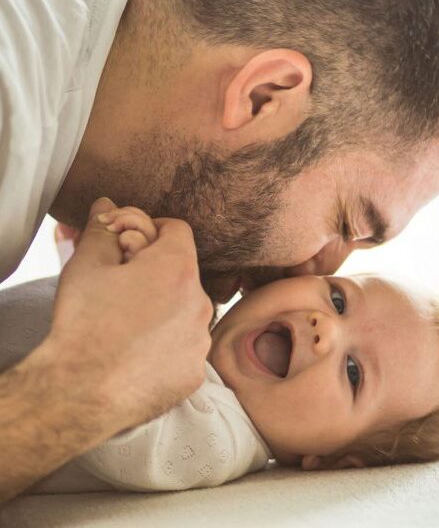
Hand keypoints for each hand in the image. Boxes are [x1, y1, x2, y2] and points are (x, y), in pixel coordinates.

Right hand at [48, 197, 213, 431]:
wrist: (78, 393)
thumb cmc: (83, 324)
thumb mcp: (86, 265)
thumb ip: (103, 229)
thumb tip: (107, 205)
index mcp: (178, 268)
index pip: (177, 230)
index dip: (152, 231)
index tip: (131, 245)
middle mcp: (200, 302)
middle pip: (182, 271)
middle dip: (156, 272)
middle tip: (123, 286)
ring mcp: (201, 341)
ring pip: (186, 310)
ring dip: (164, 309)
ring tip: (128, 323)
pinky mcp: (195, 374)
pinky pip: (185, 347)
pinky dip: (167, 345)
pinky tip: (138, 353)